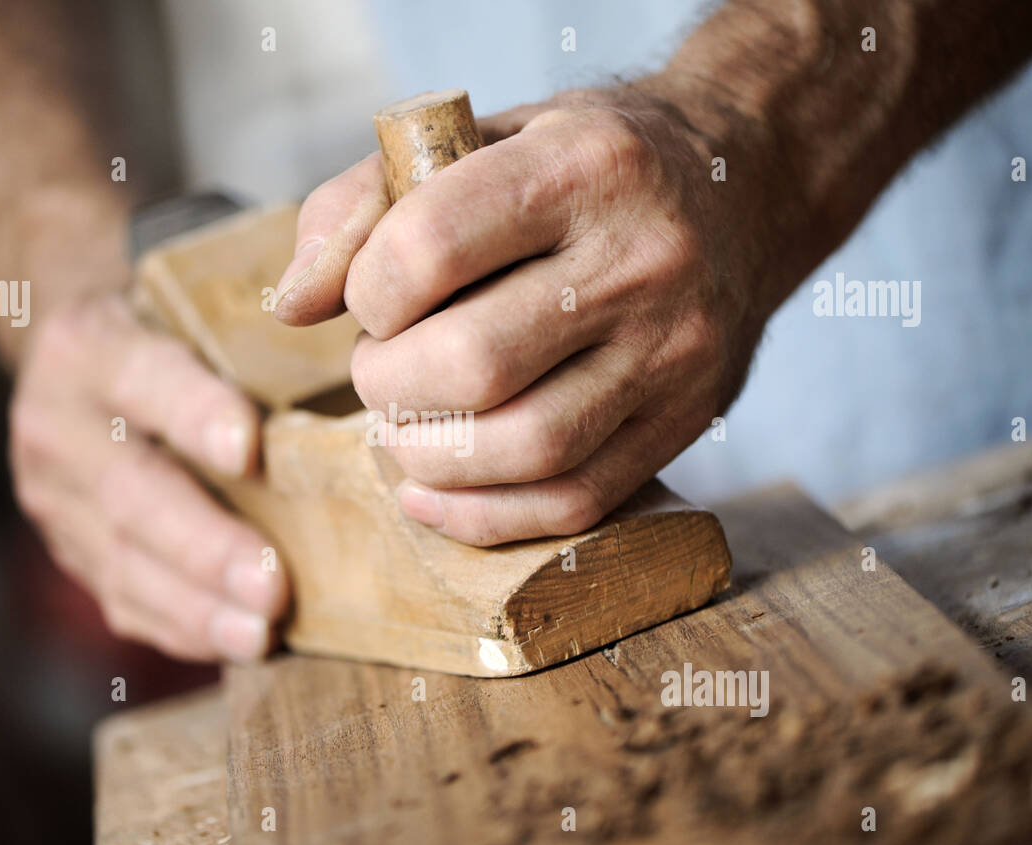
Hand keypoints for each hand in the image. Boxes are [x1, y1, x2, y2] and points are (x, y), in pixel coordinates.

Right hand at [8, 296, 288, 660]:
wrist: (76, 361)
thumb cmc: (169, 332)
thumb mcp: (189, 313)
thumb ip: (246, 341)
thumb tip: (353, 377)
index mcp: (90, 347)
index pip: (145, 380)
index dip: (195, 415)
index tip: (249, 450)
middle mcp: (55, 423)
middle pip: (131, 493)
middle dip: (206, 546)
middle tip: (271, 586)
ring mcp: (54, 497)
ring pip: (124, 561)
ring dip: (198, 606)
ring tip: (259, 633)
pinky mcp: (70, 548)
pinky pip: (122, 598)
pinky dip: (183, 627)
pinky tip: (234, 643)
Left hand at [275, 82, 791, 544]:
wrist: (742, 187)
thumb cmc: (581, 166)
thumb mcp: (477, 140)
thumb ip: (362, 207)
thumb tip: (289, 307)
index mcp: (582, 166)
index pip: (430, 248)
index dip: (366, 293)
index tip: (371, 300)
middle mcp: (642, 258)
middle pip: (473, 365)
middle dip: (388, 386)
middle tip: (380, 374)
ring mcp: (675, 350)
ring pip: (526, 449)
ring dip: (428, 459)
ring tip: (404, 430)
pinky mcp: (687, 419)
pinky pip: (574, 502)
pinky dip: (482, 517)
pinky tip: (434, 494)